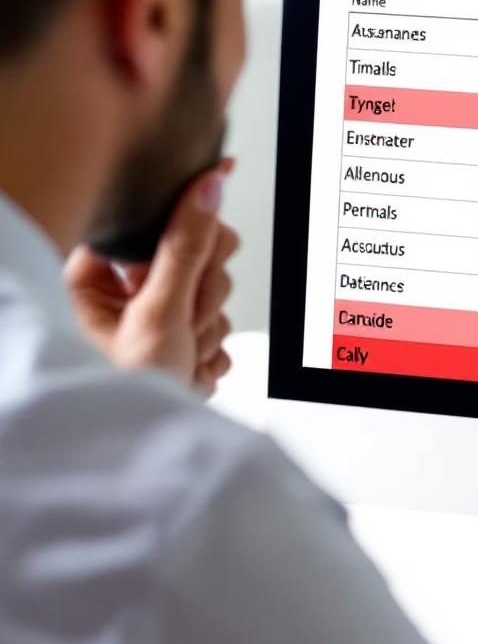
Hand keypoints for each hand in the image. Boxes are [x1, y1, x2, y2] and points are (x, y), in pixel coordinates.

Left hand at [65, 165, 238, 396]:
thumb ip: (187, 247)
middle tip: (185, 323)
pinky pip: (216, 324)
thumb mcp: (158, 314)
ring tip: (182, 356)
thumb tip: (207, 187)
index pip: (162, 222)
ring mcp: (151, 315)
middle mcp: (120, 290)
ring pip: (212, 292)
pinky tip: (188, 365)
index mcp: (96, 272)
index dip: (192, 238)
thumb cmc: (120, 393)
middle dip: (203, 295)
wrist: (138, 456)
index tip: (209, 251)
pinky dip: (211, 348)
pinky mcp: (175, 339)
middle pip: (197, 256)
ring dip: (208, 328)